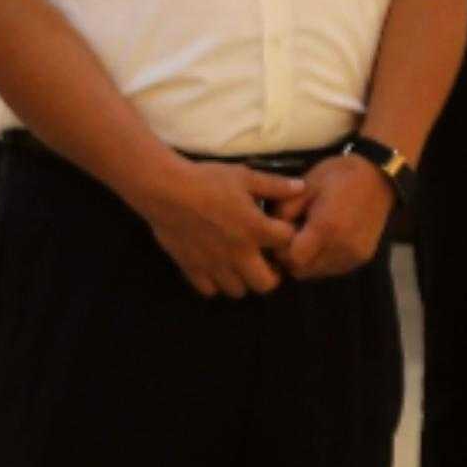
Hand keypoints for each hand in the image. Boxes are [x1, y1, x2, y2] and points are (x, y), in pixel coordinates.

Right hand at [128, 156, 295, 300]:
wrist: (165, 190)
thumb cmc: (207, 180)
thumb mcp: (244, 176)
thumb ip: (274, 185)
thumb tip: (301, 187)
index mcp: (256, 230)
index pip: (289, 245)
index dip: (288, 238)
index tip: (280, 231)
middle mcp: (239, 254)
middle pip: (267, 285)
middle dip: (271, 274)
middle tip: (265, 259)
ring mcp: (215, 266)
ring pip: (238, 291)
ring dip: (243, 279)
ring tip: (239, 263)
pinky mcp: (193, 270)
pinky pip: (210, 290)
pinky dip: (215, 282)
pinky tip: (215, 265)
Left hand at [273, 155, 393, 277]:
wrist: (379, 176)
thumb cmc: (339, 175)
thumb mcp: (305, 185)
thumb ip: (284, 211)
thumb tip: (272, 232)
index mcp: (326, 228)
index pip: (292, 258)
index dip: (281, 250)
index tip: (279, 236)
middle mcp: (341, 248)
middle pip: (303, 270)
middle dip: (292, 258)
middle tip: (291, 237)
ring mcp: (353, 256)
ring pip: (316, 272)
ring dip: (308, 261)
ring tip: (308, 238)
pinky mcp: (362, 258)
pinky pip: (332, 268)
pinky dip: (323, 260)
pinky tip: (324, 241)